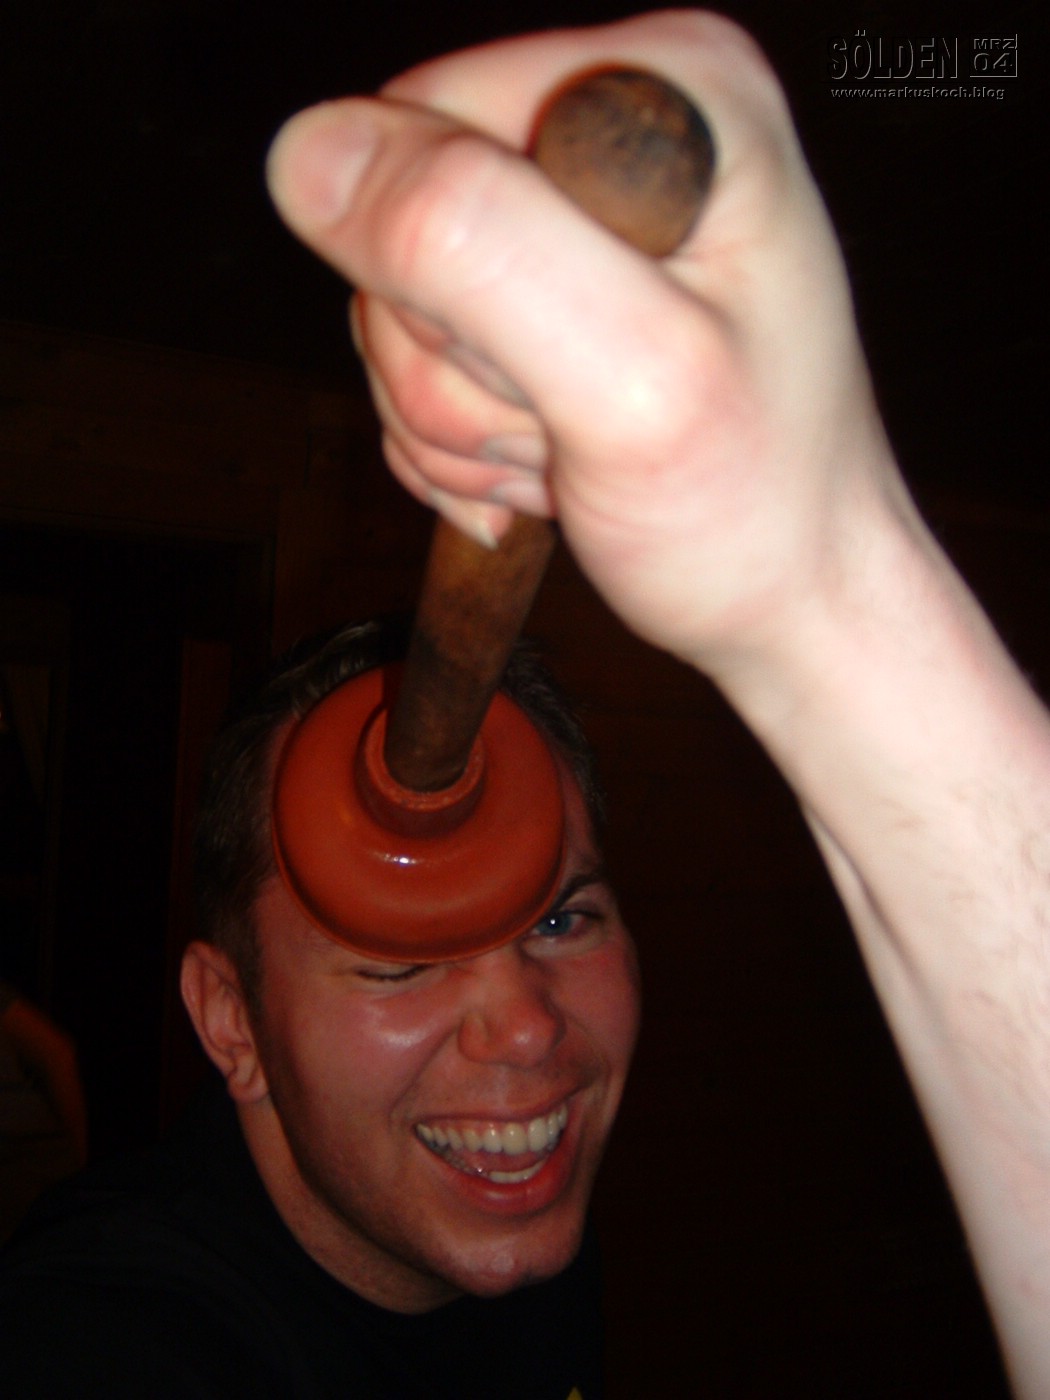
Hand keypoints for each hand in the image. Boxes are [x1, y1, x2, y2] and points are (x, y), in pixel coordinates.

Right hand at [265, 10, 897, 674]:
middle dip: (460, 364)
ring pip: (396, 306)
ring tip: (568, 455)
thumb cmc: (754, 509)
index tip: (557, 360)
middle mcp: (619, 128)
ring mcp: (575, 221)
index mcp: (669, 89)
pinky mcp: (544, 298)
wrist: (786, 600)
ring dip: (462, 420)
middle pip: (401, 215)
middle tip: (568, 424)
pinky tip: (546, 467)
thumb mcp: (628, 381)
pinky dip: (462, 445)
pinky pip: (414, 361)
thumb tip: (312, 155)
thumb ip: (476, 249)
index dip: (441, 269)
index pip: (424, 117)